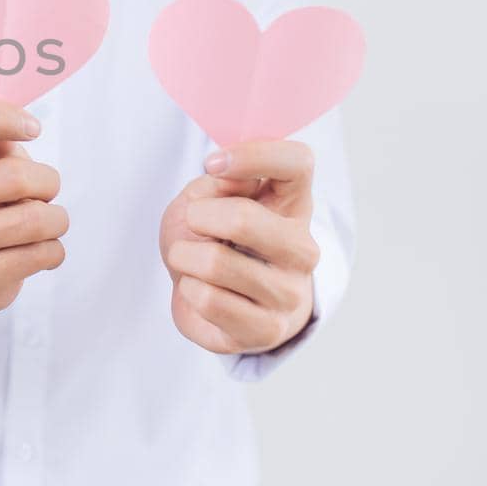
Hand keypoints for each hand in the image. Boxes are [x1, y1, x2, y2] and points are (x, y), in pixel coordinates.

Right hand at [0, 99, 66, 312]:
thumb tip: (20, 124)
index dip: (1, 116)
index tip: (34, 128)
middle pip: (14, 176)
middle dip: (48, 181)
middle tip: (47, 191)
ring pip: (33, 220)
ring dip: (56, 219)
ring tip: (48, 223)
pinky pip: (40, 255)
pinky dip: (54, 250)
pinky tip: (40, 251)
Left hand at [160, 140, 319, 353]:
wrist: (208, 301)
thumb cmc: (212, 240)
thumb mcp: (206, 199)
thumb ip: (219, 184)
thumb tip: (232, 178)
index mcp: (292, 205)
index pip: (296, 162)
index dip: (253, 155)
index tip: (212, 163)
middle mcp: (302, 249)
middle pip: (244, 218)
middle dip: (198, 217)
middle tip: (193, 222)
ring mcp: (290, 293)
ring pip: (216, 263)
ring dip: (184, 256)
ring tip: (189, 259)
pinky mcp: (267, 330)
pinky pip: (209, 300)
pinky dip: (188, 289)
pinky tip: (197, 289)